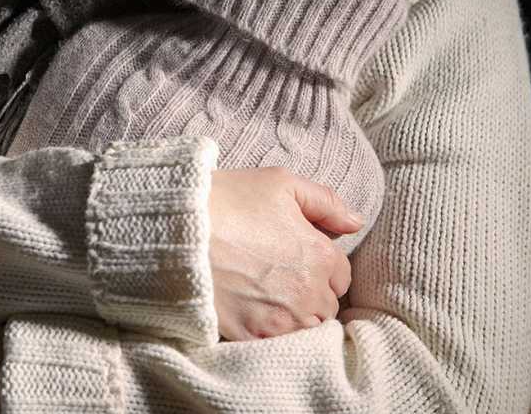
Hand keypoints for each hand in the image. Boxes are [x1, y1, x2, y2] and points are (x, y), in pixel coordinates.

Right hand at [208, 167, 358, 341]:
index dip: (320, 266)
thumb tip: (355, 222)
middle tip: (277, 277)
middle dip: (309, 294)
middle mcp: (308, 293)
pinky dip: (268, 333)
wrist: (175, 229)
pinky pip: (276, 345)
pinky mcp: (251, 337)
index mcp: (321, 256)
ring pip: (304, 329)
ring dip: (293, 317)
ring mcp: (280, 320)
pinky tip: (250, 312)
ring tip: (264, 296)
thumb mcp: (281, 184)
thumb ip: (326, 202)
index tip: (296, 258)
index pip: (341, 275)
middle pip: (326, 306)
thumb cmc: (228, 200)